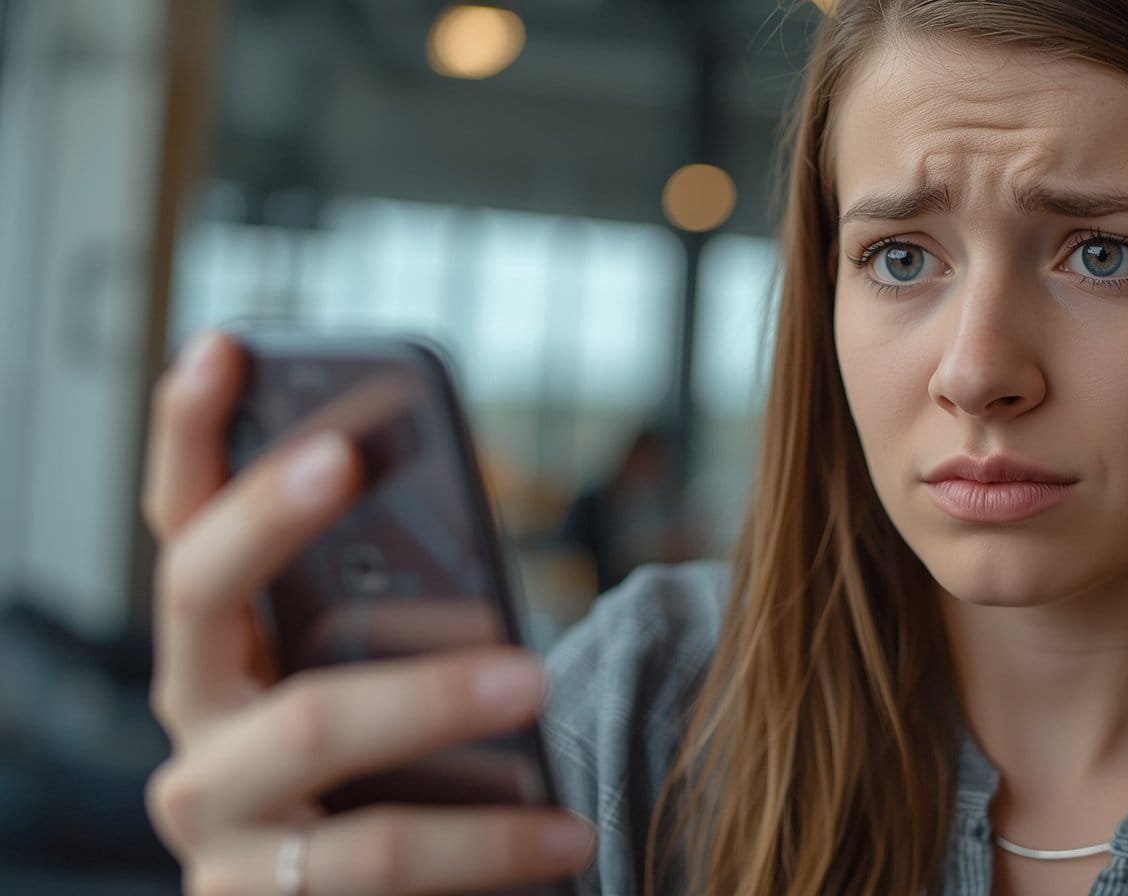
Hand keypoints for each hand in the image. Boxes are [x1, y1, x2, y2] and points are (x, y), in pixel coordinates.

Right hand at [140, 331, 594, 894]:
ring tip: (535, 682)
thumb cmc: (391, 778)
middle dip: (264, 518)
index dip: (187, 434)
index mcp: (221, 655)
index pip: (181, 526)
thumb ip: (397, 612)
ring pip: (306, 732)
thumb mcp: (385, 682)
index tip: (225, 344)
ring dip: (425, 696)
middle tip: (342, 458)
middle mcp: (195, 725)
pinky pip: (378, 865)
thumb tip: (452, 520)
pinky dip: (487, 847)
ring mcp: (215, 823)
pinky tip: (565, 835)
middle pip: (196, 596)